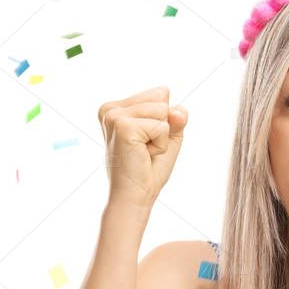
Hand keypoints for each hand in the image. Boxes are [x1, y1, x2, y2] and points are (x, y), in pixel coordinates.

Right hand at [98, 86, 187, 207]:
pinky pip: (162, 126)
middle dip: (163, 126)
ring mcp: (114, 116)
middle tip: (145, 148)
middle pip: (162, 97)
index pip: (160, 93)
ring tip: (143, 151)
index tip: (146, 140)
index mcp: (116, 107)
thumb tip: (177, 110)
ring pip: (163, 110)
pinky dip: (160, 144)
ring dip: (161, 137)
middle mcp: (111, 108)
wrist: (136, 195)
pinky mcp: (123, 126)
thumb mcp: (169, 136)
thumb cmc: (149, 168)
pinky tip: (143, 154)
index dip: (164, 119)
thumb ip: (177, 117)